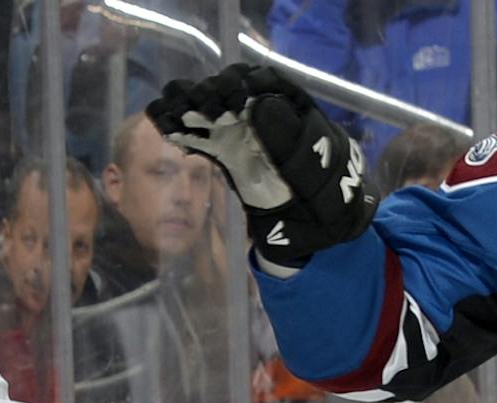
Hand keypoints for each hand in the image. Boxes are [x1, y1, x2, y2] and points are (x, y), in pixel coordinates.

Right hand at [148, 63, 377, 264]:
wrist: (318, 228)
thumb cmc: (326, 193)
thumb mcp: (314, 166)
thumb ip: (288, 138)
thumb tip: (258, 105)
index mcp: (287, 105)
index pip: (258, 80)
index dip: (240, 83)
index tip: (231, 101)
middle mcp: (258, 111)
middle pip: (224, 87)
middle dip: (209, 94)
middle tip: (203, 114)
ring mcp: (238, 131)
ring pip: (204, 106)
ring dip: (185, 107)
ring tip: (174, 119)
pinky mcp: (222, 152)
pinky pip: (197, 136)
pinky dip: (180, 131)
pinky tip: (169, 133)